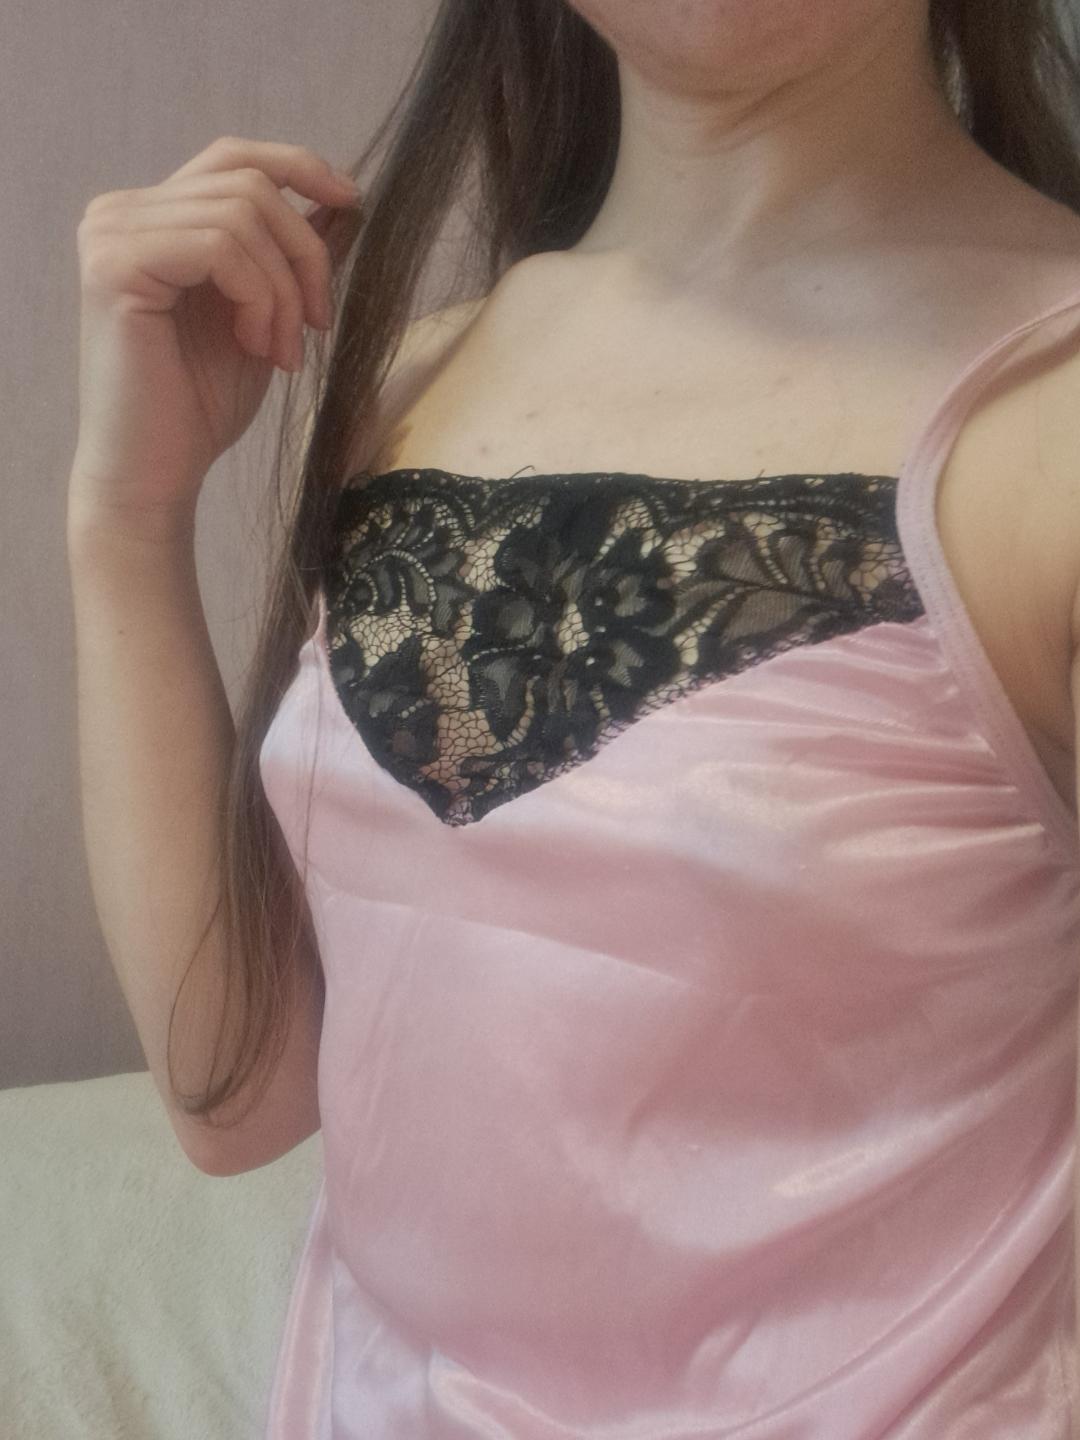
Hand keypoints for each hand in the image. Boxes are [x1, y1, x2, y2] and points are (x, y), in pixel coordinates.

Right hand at [70, 134, 360, 529]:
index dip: (299, 167)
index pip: (234, 158)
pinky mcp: (115, 264)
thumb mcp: (265, 317)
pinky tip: (254, 346)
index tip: (354, 200)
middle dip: (305, 254)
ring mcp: (113, 233)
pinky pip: (221, 247)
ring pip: (242, 216)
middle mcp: (122, 212)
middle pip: (249, 184)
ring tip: (281, 352)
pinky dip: (258, 297)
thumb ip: (289, 256)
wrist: (156, 471)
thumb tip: (342, 201)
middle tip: (317, 326)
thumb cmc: (201, 405)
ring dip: (284, 290)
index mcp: (154, 217)